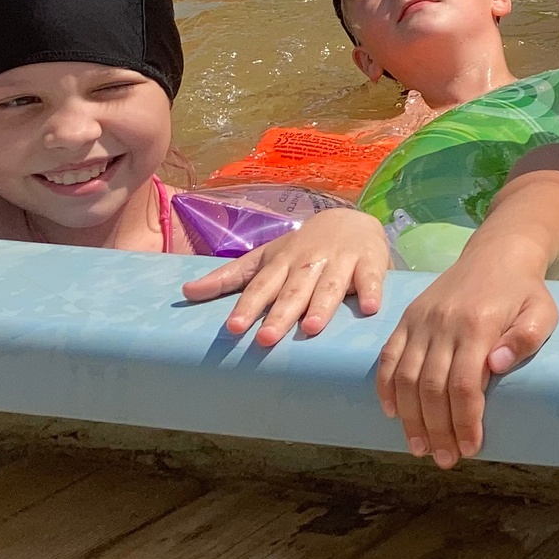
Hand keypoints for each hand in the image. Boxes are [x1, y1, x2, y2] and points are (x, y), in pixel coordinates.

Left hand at [182, 209, 389, 347]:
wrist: (351, 219)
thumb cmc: (302, 247)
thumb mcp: (265, 258)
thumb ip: (229, 277)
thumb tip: (185, 292)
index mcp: (282, 263)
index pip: (262, 287)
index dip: (248, 307)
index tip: (234, 327)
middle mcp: (310, 262)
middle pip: (294, 291)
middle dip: (281, 314)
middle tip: (266, 339)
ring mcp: (342, 261)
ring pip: (331, 286)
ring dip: (322, 306)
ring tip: (311, 328)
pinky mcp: (371, 262)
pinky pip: (372, 278)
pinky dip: (372, 291)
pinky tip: (370, 308)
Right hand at [373, 245, 556, 469]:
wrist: (496, 254)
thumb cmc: (524, 292)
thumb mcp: (543, 311)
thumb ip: (527, 338)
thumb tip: (498, 366)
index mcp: (478, 324)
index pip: (465, 384)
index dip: (465, 420)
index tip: (470, 447)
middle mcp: (443, 323)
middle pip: (432, 388)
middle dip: (438, 429)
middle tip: (445, 459)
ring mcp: (420, 321)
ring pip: (406, 378)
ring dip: (411, 419)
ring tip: (421, 447)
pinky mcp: (406, 319)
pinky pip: (387, 358)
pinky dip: (385, 389)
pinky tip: (394, 414)